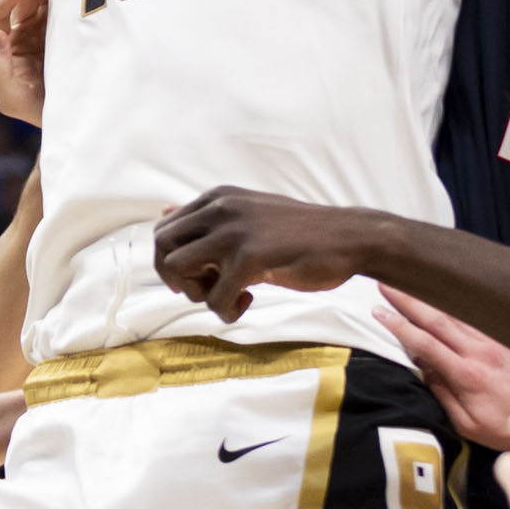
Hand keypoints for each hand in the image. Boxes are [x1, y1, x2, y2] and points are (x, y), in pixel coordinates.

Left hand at [152, 187, 375, 318]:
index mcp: (217, 197)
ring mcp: (233, 232)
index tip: (203, 274)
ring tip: (229, 295)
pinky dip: (227, 311)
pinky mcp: (250, 258)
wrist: (347, 238)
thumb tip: (163, 214)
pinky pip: (214, 299)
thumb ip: (207, 217)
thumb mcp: (248, 213)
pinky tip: (249, 301)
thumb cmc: (300, 233)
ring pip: (178, 271)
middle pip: (162, 249)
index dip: (174, 261)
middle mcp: (219, 208)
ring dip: (199, 295)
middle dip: (178, 278)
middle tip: (209, 288)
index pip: (163, 230)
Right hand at [374, 286, 509, 452]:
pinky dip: (454, 304)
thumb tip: (423, 371)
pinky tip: (442, 294)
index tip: (378, 312)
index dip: (399, 326)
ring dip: (428, 298)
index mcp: (466, 374)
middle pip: (436, 319)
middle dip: (408, 299)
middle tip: (384, 282)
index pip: (425, 344)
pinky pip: (473, 317)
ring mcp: (493, 341)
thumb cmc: (507, 426)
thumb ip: (444, 397)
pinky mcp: (504, 338)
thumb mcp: (469, 425)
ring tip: (408, 283)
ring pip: (454, 314)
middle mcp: (478, 351)